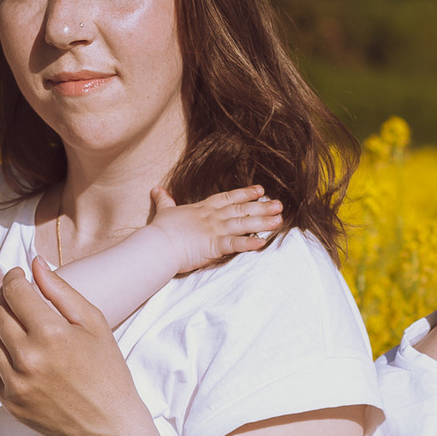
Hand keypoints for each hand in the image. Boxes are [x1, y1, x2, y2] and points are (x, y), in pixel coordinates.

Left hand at [0, 261, 143, 435]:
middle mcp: (27, 358)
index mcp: (50, 334)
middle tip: (19, 296)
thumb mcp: (92, 323)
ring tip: (22, 325)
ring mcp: (15, 383)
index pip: (15, 292)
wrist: (107, 424)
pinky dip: (2, 353)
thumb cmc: (106, 371)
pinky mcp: (9, 401)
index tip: (19, 274)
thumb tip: (34, 263)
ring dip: (3, 325)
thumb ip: (61, 290)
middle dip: (7, 298)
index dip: (14, 277)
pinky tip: (20, 351)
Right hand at [147, 184, 282, 273]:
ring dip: (262, 222)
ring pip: (242, 224)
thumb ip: (164, 200)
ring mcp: (214, 231)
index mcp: (202, 209)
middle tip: (279, 204)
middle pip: (241, 210)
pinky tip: (263, 242)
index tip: (260, 191)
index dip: (245, 194)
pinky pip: (235, 244)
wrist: (157, 244)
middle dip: (261, 207)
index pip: (227, 198)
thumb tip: (157, 189)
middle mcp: (212, 217)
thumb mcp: (164, 211)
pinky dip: (249, 243)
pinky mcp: (214, 246)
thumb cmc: (160, 230)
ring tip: (279, 220)